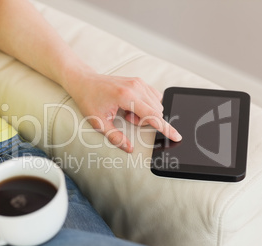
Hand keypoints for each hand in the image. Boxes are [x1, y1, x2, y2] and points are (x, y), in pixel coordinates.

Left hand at [66, 72, 181, 152]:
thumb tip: (129, 148)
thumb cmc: (89, 100)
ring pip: (156, 105)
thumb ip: (115, 137)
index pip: (153, 115)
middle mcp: (136, 87)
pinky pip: (154, 97)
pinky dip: (147, 105)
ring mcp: (139, 82)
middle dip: (145, 121)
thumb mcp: (99, 122)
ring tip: (126, 112)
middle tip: (126, 118)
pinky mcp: (139, 81)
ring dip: (145, 113)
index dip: (166, 128)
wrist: (84, 81)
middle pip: (156, 111)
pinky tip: (131, 106)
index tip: (177, 136)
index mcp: (126, 97)